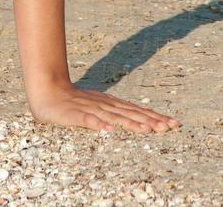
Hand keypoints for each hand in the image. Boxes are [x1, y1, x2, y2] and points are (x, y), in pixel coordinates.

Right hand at [27, 83, 181, 134]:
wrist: (48, 91)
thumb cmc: (75, 102)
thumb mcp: (99, 107)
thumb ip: (116, 113)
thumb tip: (138, 120)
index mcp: (112, 104)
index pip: (138, 111)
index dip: (156, 117)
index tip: (174, 124)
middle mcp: (106, 105)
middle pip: (132, 114)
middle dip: (151, 121)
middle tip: (169, 127)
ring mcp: (91, 109)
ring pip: (114, 117)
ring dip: (131, 124)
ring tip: (147, 131)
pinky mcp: (75, 115)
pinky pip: (88, 120)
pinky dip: (98, 125)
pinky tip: (108, 131)